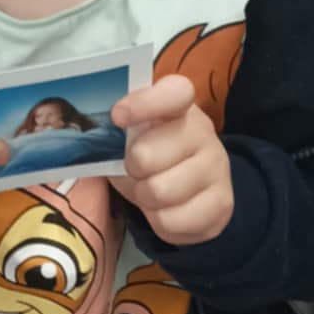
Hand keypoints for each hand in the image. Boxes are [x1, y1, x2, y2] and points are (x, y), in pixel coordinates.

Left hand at [111, 76, 234, 245]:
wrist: (197, 192)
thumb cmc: (157, 156)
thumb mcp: (136, 137)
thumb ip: (119, 131)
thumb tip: (93, 141)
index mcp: (180, 108)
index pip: (175, 92)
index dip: (144, 102)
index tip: (118, 117)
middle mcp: (203, 132)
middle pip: (146, 156)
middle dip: (131, 170)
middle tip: (138, 171)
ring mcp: (217, 168)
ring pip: (157, 192)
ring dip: (144, 198)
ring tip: (152, 191)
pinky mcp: (221, 204)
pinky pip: (169, 220)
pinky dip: (159, 221)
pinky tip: (168, 210)